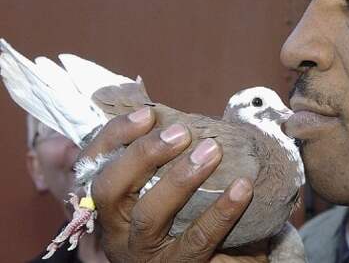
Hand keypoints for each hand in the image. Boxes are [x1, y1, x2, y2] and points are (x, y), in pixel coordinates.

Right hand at [80, 107, 267, 261]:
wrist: (217, 262)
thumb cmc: (186, 218)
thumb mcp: (162, 190)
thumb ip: (153, 161)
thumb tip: (143, 122)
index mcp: (109, 204)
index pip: (91, 166)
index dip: (114, 137)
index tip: (147, 114)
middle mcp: (117, 231)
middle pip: (110, 190)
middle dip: (142, 155)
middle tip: (181, 133)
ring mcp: (144, 253)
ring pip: (148, 216)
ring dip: (179, 179)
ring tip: (211, 151)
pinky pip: (198, 238)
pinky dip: (221, 211)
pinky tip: (242, 188)